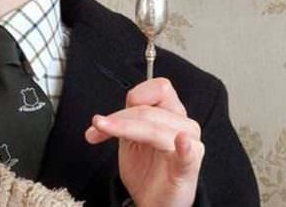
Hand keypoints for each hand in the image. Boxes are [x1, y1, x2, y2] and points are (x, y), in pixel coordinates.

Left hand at [84, 78, 203, 206]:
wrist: (154, 202)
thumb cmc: (146, 169)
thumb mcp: (130, 139)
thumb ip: (122, 121)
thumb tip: (99, 118)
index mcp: (170, 114)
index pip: (159, 89)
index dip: (135, 95)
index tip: (112, 111)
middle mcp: (182, 125)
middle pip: (149, 109)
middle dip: (118, 118)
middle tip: (97, 128)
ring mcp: (188, 146)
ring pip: (155, 127)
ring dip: (125, 128)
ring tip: (104, 132)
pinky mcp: (188, 168)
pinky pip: (188, 154)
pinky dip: (184, 147)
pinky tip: (180, 141)